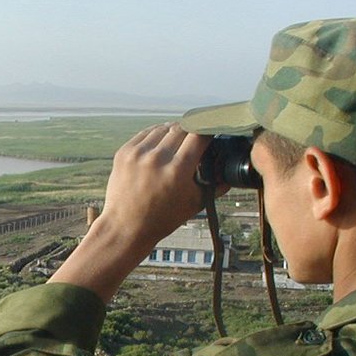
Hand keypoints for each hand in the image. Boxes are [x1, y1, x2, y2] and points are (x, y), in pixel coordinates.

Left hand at [99, 123, 209, 250]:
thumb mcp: (195, 203)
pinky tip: (161, 144)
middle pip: (182, 128)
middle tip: (196, 140)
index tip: (212, 133)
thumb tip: (231, 173)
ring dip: (174, 132)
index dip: (209, 132)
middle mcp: (157, 158)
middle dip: (192, 132)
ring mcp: (138, 154)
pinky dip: (156, 136)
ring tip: (179, 142)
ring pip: (164, 128)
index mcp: (177, 170)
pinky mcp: (124, 152)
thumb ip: (217, 186)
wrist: (125, 227)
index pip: (199, 135)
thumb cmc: (163, 218)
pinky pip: (146, 133)